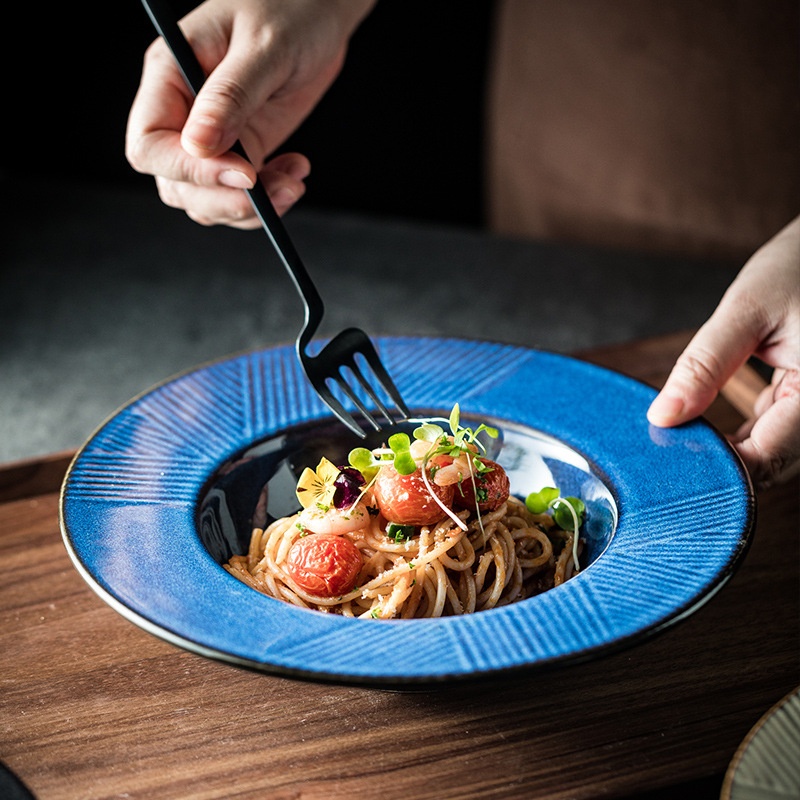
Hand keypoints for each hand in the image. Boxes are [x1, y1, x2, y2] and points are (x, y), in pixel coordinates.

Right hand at [126, 0, 374, 226]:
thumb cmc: (289, 9)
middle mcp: (183, 113)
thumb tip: (198, 145)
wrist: (321, 11)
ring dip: (251, 208)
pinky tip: (296, 172)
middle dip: (225, 200)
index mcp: (169, 77)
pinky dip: (269, 199)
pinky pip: (240, 195)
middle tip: (278, 192)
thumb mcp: (264, 46)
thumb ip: (231, 95)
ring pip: (207, 200)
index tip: (246, 173)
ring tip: (295, 181)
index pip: (149, 146)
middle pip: (177, 185)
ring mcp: (214, 138)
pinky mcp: (244, 151)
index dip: (190, 171)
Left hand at [647, 215, 799, 489]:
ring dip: (732, 449)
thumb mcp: (745, 311)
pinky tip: (708, 424)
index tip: (673, 459)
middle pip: (774, 462)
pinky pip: (777, 432)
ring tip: (682, 436)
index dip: (721, 466)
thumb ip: (703, 365)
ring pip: (774, 451)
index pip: (769, 455)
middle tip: (669, 449)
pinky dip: (744, 433)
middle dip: (724, 462)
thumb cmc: (797, 268)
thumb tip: (662, 416)